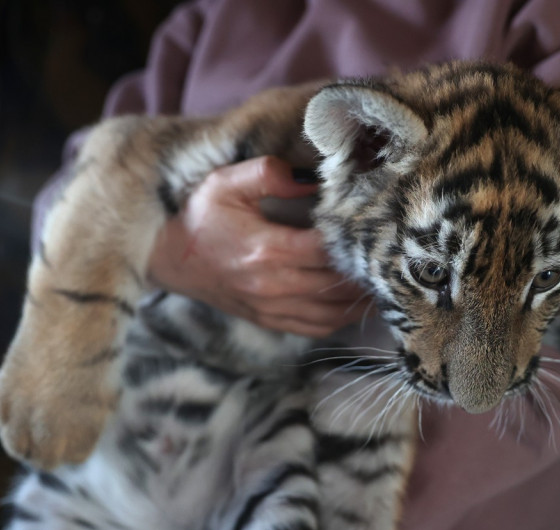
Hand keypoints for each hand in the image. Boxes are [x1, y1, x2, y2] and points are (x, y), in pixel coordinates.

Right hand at [148, 156, 369, 337]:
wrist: (167, 260)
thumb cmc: (199, 218)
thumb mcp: (225, 183)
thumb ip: (269, 173)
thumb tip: (311, 178)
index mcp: (266, 250)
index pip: (328, 249)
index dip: (356, 240)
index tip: (377, 227)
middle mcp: (273, 285)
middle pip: (338, 283)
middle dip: (367, 271)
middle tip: (392, 256)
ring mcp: (272, 308)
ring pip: (333, 311)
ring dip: (361, 299)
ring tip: (385, 280)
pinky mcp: (269, 320)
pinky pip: (316, 327)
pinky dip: (342, 318)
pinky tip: (356, 302)